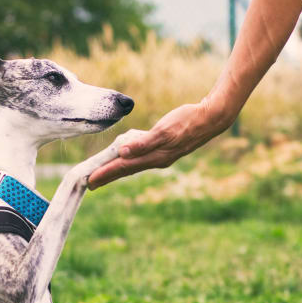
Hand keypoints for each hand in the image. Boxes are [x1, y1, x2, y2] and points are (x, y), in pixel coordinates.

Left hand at [88, 100, 230, 188]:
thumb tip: (122, 153)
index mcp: (155, 157)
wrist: (211, 119)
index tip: (89, 181)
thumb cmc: (188, 121)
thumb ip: (144, 142)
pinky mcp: (165, 148)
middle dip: (108, 176)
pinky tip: (126, 156)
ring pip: (134, 165)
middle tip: (90, 183)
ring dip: (117, 169)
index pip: (123, 167)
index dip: (105, 173)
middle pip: (126, 170)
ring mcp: (162, 155)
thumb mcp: (165, 130)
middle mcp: (157, 160)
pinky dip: (130, 159)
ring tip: (104, 173)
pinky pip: (142, 157)